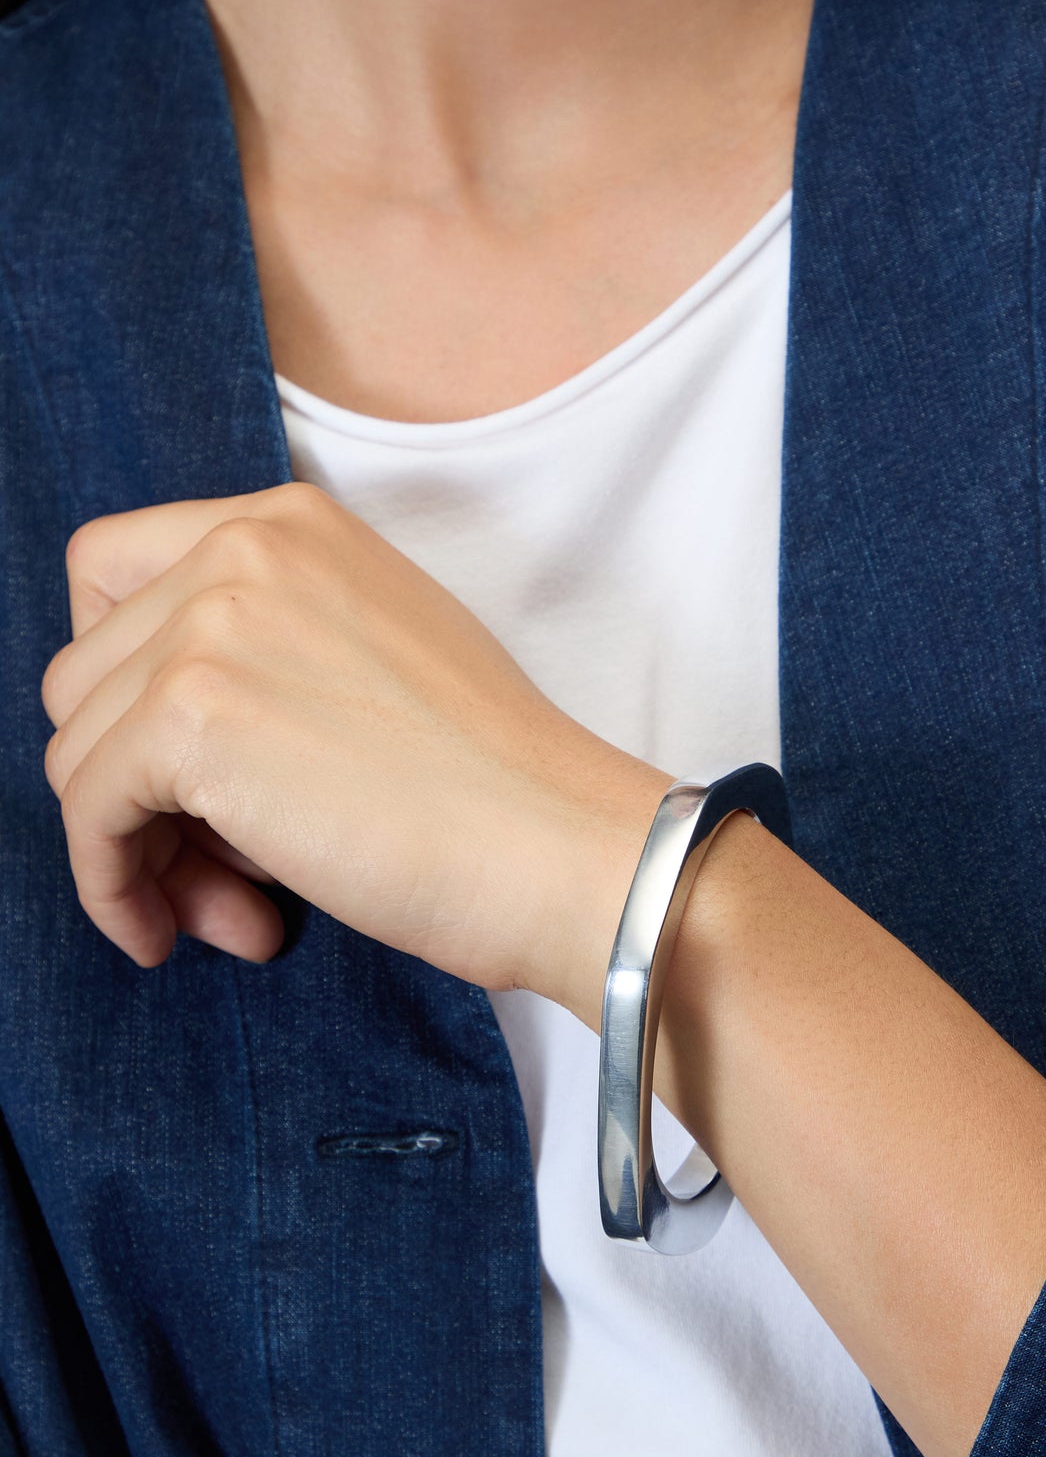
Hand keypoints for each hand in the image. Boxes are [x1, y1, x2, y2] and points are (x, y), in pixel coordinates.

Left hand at [40, 484, 666, 1001]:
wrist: (559, 846)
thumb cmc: (493, 785)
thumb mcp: (371, 654)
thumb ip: (264, 652)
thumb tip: (145, 748)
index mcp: (290, 522)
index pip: (113, 576)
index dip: (123, 683)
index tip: (178, 768)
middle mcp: (240, 547)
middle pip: (83, 674)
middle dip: (133, 786)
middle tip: (219, 869)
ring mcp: (209, 626)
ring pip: (75, 749)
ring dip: (136, 849)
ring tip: (232, 909)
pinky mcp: (189, 718)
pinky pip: (87, 816)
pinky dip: (113, 888)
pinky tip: (176, 933)